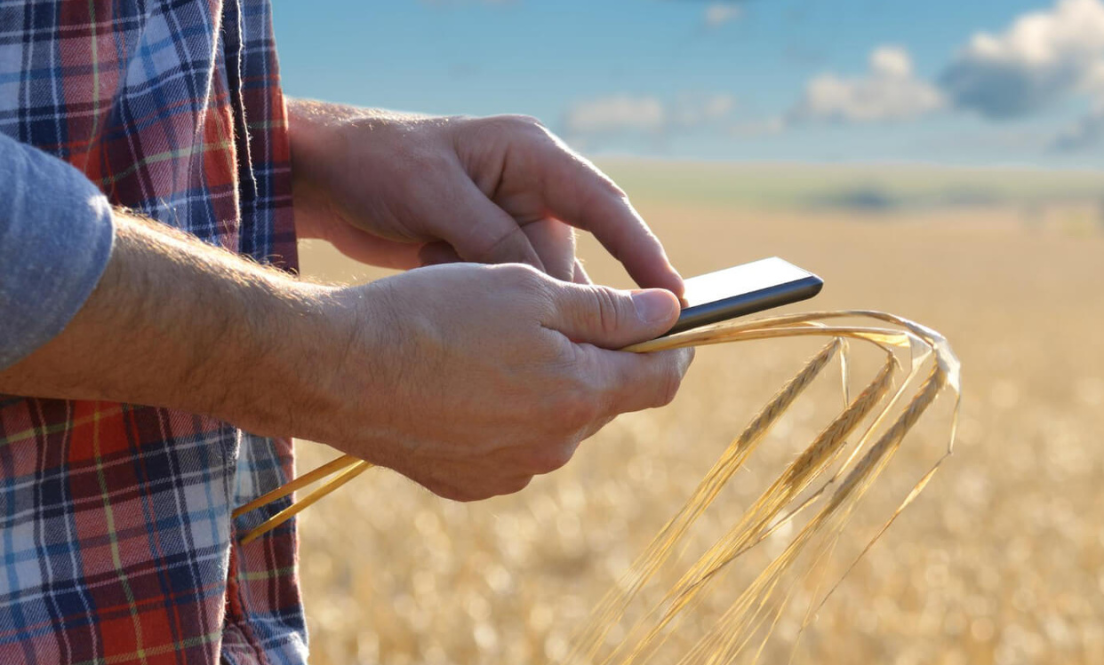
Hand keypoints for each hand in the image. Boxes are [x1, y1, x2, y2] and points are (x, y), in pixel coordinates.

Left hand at [287, 100, 684, 293]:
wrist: (324, 173)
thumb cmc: (379, 164)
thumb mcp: (436, 194)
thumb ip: (494, 239)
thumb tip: (551, 291)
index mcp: (534, 158)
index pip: (606, 207)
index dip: (644, 254)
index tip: (675, 300)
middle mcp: (531, 192)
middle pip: (572, 262)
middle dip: (558, 302)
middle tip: (544, 340)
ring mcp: (509, 225)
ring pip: (539, 288)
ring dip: (511, 310)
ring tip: (467, 306)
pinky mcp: (486, 255)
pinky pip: (508, 296)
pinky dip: (485, 310)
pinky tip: (445, 297)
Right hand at [298, 263, 693, 500]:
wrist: (338, 370)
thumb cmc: (434, 315)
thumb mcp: (528, 291)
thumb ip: (608, 309)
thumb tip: (670, 313)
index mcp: (580, 394)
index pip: (660, 380)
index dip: (676, 348)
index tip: (674, 325)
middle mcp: (555, 445)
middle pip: (604, 399)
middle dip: (599, 359)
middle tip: (561, 313)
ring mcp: (511, 470)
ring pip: (555, 421)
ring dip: (548, 385)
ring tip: (497, 343)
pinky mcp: (471, 482)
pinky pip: (512, 445)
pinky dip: (507, 413)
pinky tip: (467, 379)